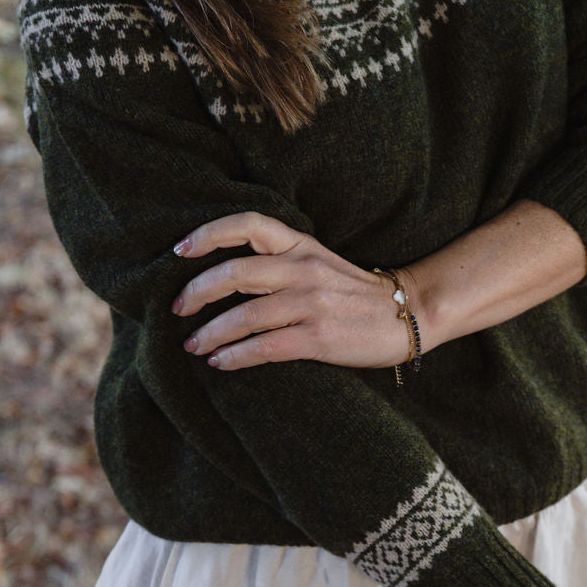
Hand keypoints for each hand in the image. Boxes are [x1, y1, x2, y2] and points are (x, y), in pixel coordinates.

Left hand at [170, 212, 409, 370]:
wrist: (409, 314)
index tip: (179, 251)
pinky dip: (235, 355)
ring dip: (210, 332)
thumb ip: (281, 262)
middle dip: (196, 291)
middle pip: (235, 271)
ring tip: (192, 344)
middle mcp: (304, 268)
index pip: (248, 224)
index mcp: (302, 245)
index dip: (208, 234)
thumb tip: (227, 277)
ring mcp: (312, 303)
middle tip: (177, 308)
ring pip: (245, 314)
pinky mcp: (319, 337)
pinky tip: (220, 362)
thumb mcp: (320, 262)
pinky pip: (265, 346)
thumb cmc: (358, 293)